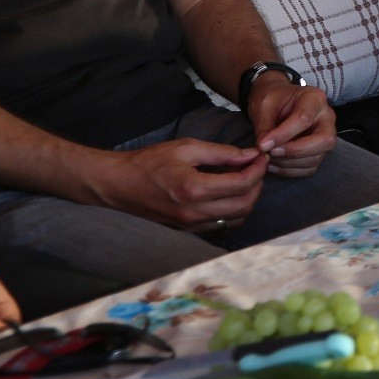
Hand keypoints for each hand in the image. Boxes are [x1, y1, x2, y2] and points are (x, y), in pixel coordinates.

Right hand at [93, 137, 268, 230]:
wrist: (118, 184)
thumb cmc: (149, 162)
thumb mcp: (186, 148)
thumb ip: (221, 153)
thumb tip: (250, 155)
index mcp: (194, 189)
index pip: (242, 184)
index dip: (258, 170)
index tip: (260, 157)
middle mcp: (194, 212)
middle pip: (245, 204)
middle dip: (257, 184)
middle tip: (254, 166)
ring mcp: (191, 225)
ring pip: (236, 218)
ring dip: (247, 199)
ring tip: (242, 178)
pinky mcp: (188, 230)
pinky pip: (222, 224)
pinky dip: (233, 210)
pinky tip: (227, 192)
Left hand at [246, 74, 335, 178]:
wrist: (277, 102)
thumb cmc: (272, 99)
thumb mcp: (264, 105)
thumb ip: (264, 125)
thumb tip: (264, 148)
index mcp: (315, 98)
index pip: (304, 119)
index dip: (283, 135)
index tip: (262, 145)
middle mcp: (327, 118)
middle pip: (324, 140)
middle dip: (296, 151)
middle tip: (272, 153)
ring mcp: (326, 136)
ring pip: (317, 158)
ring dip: (290, 163)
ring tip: (268, 158)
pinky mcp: (319, 151)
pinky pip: (310, 168)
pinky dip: (290, 171)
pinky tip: (274, 165)